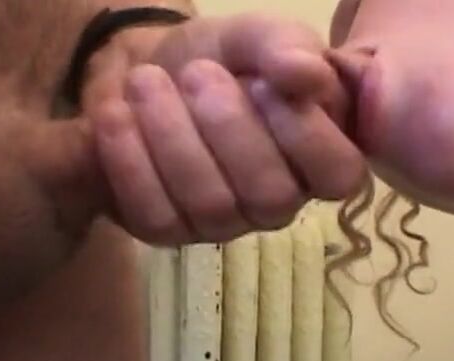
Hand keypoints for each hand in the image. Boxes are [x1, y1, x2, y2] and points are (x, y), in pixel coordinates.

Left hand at [83, 14, 366, 244]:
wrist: (153, 70)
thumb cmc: (221, 58)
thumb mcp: (257, 37)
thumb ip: (287, 48)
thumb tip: (307, 75)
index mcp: (319, 158)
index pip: (337, 174)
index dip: (303, 133)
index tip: (262, 83)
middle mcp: (278, 203)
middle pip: (270, 196)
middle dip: (228, 128)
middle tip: (196, 73)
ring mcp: (223, 224)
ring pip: (211, 206)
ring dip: (172, 136)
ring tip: (145, 80)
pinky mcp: (169, 231)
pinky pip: (156, 215)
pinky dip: (130, 161)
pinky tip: (116, 115)